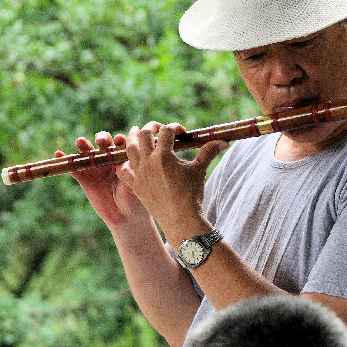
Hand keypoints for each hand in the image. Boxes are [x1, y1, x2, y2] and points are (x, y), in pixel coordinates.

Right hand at [56, 131, 148, 228]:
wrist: (124, 216)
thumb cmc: (134, 197)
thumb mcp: (134, 181)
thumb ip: (128, 169)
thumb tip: (123, 158)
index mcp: (122, 156)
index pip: (120, 143)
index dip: (119, 140)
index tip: (119, 141)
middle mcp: (108, 158)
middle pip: (103, 143)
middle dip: (101, 139)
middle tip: (101, 141)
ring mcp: (95, 167)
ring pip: (87, 152)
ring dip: (83, 145)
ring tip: (80, 142)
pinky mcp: (84, 177)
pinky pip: (74, 167)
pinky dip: (65, 160)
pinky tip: (59, 153)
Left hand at [116, 122, 226, 236]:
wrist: (181, 220)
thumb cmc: (192, 194)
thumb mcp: (199, 170)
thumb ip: (209, 152)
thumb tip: (223, 142)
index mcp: (163, 156)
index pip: (166, 131)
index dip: (174, 127)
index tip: (181, 132)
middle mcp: (148, 163)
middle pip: (143, 134)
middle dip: (151, 128)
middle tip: (158, 129)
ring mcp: (139, 175)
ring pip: (129, 149)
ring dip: (132, 139)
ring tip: (135, 133)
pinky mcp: (135, 186)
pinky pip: (123, 171)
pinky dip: (124, 163)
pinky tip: (129, 160)